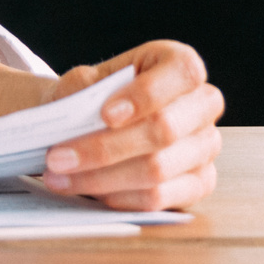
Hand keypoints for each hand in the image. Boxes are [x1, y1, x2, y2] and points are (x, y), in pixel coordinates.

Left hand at [37, 40, 224, 211]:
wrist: (91, 121)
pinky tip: (87, 190)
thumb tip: (82, 112)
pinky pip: (159, 198)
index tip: (105, 115)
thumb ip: (82, 88)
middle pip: (165, 129)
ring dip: (100, 177)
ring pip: (157, 169)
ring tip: (58, 176)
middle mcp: (202, 104)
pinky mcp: (200, 183)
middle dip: (104, 148)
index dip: (145, 94)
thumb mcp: (82, 81)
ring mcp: (205, 146)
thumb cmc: (93, 97)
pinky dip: (117, 197)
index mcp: (179, 65)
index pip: (182, 72)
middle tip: (57, 157)